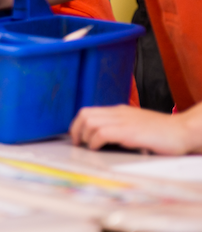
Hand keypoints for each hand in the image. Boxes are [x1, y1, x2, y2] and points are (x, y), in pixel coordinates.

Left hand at [70, 105, 199, 154]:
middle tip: (77, 143)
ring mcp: (124, 121)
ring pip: (90, 122)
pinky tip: (97, 149)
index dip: (77, 124)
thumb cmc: (163, 132)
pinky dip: (95, 141)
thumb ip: (121, 127)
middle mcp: (119, 113)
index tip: (77, 136)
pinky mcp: (130, 132)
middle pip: (85, 114)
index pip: (88, 111)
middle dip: (76, 129)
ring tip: (87, 147)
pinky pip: (102, 133)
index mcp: (120, 110)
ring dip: (84, 136)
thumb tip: (103, 138)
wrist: (183, 131)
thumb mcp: (137, 125)